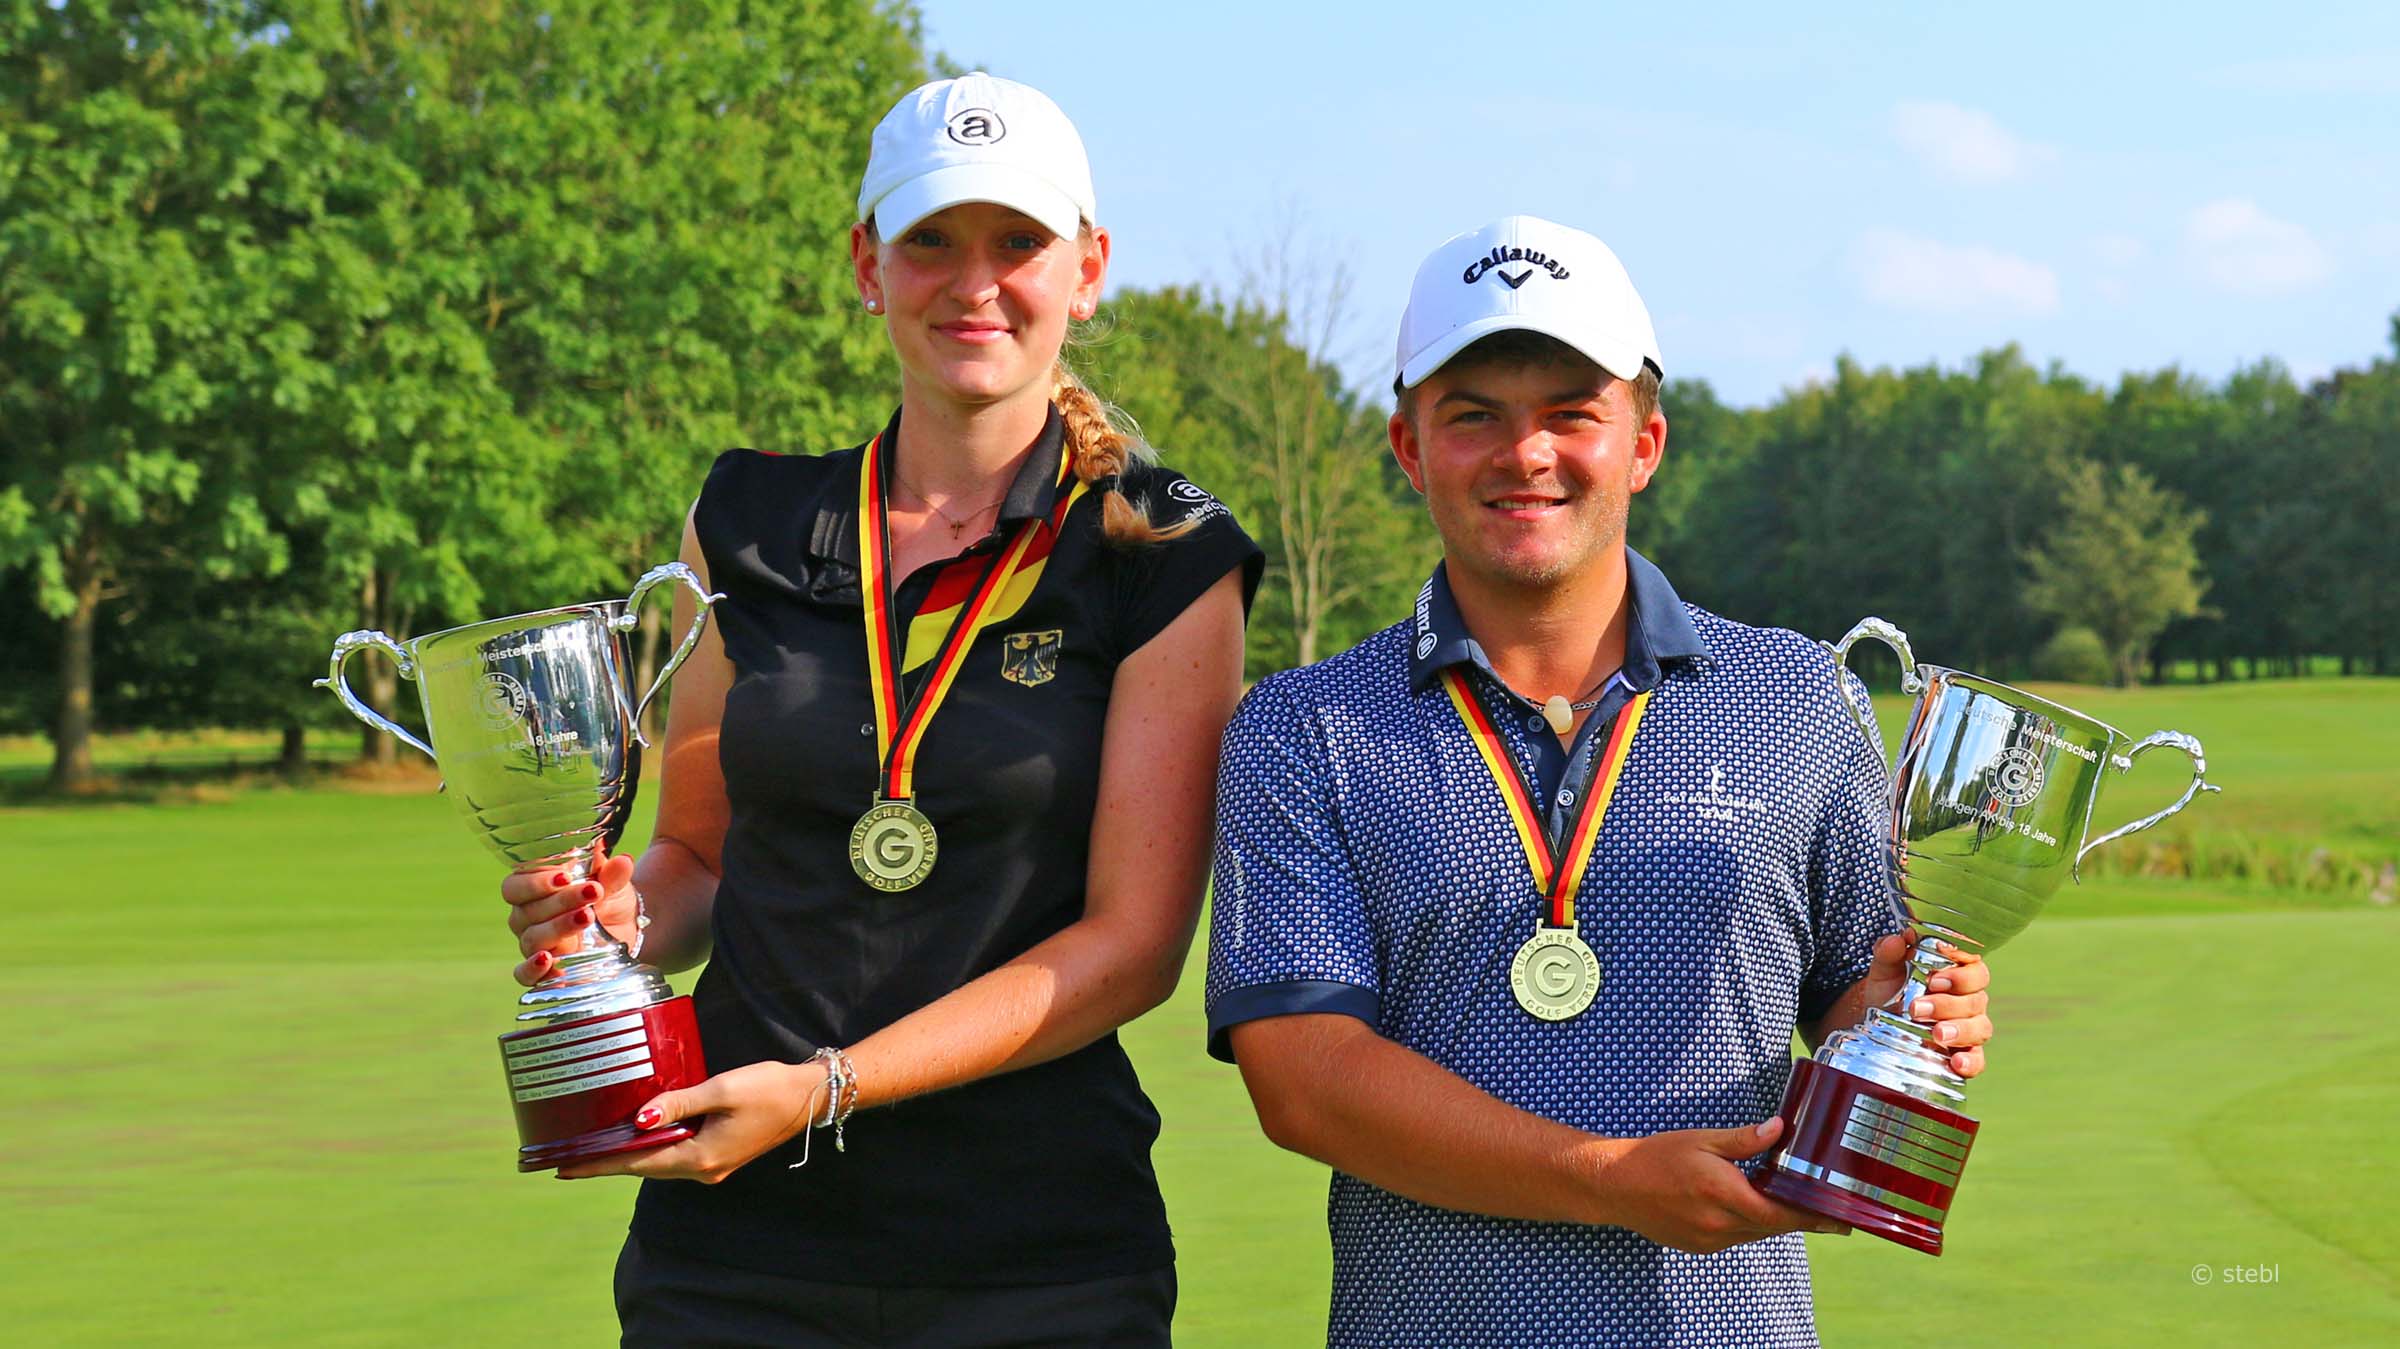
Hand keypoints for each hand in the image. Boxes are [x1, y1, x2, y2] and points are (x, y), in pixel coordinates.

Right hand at [500, 841, 640, 985]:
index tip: (567, 876)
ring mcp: (532, 945)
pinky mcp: (543, 971)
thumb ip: (613, 874)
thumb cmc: (606, 898)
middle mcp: (526, 918)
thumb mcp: (612, 883)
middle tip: (593, 892)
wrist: (625, 928)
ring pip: (532, 938)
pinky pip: (524, 974)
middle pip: (527, 911)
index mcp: (532, 890)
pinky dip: (532, 969)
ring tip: (588, 916)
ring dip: (559, 926)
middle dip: (560, 901)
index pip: (516, 886)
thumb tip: (623, 861)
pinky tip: (547, 960)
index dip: (536, 881)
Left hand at [555, 1060, 827, 1183]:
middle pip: (644, 1167)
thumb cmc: (767, 1089)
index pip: (637, 1163)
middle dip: (607, 1162)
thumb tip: (637, 1120)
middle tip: (568, 1157)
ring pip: (660, 1163)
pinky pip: (676, 1156)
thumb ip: (678, 1103)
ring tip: (595, 1147)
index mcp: (700, 1158)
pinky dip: (652, 1148)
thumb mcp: (720, 1090)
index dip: (599, 1164)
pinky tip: (639, 1136)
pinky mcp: (720, 1155)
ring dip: (629, 1156)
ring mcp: (713, 1166)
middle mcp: (704, 1170)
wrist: (809, 1097)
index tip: (563, 1168)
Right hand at [1591, 1117, 1849, 1253]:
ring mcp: (1709, 1240)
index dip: (1814, 1218)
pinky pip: (1737, 1238)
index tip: (1841, 1220)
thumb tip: (1780, 1129)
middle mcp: (1719, 1224)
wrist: (1615, 1185)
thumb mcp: (1702, 1140)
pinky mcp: (1700, 1246)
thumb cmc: (1657, 1157)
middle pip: (1773, 1227)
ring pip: (1756, 1234)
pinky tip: (1755, 1209)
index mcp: (1723, 1193)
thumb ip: (1744, 1139)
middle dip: (1801, 1218)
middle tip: (1830, 1211)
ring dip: (1776, 1221)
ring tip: (1797, 1206)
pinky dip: (1752, 1225)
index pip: (1781, 1214)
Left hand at [1857, 931, 1992, 1078]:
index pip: (1974, 966)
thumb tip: (1896, 938)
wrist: (1878, 1025)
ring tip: (1936, 1033)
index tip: (1933, 977)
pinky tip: (1956, 1062)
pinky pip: (1977, 1060)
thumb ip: (1889, 953)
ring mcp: (1970, 1027)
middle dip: (1947, 1003)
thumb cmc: (1891, 991)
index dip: (1960, 971)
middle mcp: (1969, 999)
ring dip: (1959, 1030)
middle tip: (1917, 1007)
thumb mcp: (1885, 972)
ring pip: (1980, 1027)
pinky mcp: (1964, 1054)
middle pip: (1976, 998)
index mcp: (1957, 972)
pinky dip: (1970, 1062)